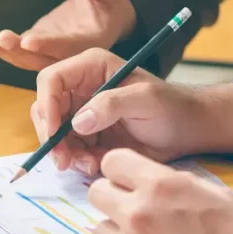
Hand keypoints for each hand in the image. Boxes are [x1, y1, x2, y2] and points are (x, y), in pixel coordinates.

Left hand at [0, 0, 135, 70]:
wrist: (105, 12)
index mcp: (90, 43)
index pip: (67, 47)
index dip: (48, 45)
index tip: (27, 40)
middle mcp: (69, 56)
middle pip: (41, 60)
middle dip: (18, 50)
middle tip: (0, 37)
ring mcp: (51, 53)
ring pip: (26, 59)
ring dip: (3, 50)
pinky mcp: (39, 47)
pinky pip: (18, 51)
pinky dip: (0, 45)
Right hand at [32, 48, 232, 175]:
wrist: (187, 130)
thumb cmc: (171, 107)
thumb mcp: (145, 100)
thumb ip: (111, 104)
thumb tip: (78, 122)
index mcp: (90, 67)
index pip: (51, 80)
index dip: (47, 106)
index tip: (54, 133)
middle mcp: (80, 88)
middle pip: (45, 109)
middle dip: (51, 136)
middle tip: (63, 161)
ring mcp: (81, 112)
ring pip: (53, 133)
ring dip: (64, 153)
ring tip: (88, 165)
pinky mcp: (86, 135)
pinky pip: (68, 149)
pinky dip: (76, 161)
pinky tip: (95, 166)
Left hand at [89, 149, 232, 233]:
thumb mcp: (216, 194)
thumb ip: (177, 182)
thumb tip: (151, 180)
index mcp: (160, 187)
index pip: (111, 162)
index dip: (120, 171)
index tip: (127, 181)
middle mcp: (137, 214)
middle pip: (96, 193)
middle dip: (112, 198)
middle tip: (132, 212)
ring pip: (100, 230)